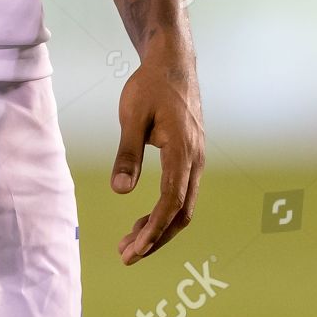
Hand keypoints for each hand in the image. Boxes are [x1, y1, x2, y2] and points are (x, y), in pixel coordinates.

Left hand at [111, 41, 203, 264]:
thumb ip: (127, 153)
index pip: (171, 202)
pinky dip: (165, 211)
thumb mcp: (132, 115)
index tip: (135, 249)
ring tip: (131, 242)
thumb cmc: (150, 85)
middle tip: (127, 255)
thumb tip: (120, 191)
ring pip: (184, 205)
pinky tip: (144, 218)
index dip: (154, 229)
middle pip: (181, 213)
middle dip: (156, 238)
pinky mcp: (192, 155)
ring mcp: (196, 158)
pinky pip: (183, 192)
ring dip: (160, 227)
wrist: (173, 62)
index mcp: (183, 151)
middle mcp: (195, 160)